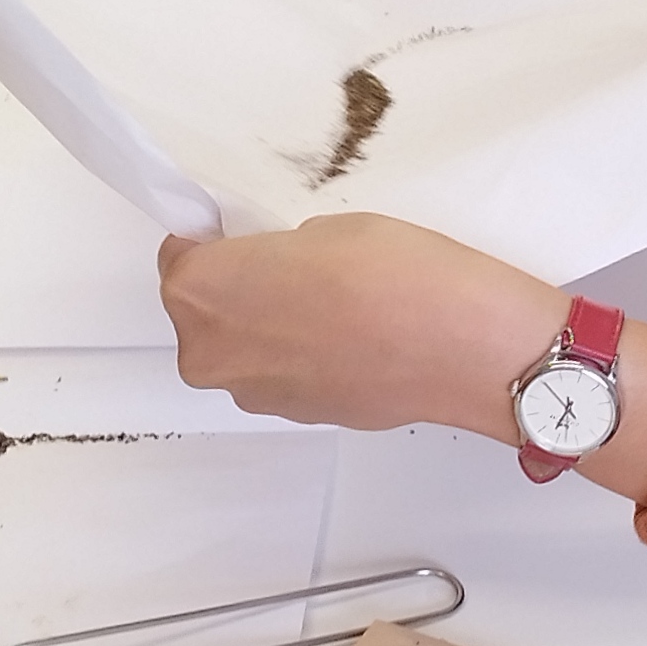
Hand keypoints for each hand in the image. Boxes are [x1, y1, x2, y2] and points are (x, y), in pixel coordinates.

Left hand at [157, 210, 646, 498]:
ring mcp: (258, 393)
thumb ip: (273, 253)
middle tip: (296, 266)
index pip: (179, 258)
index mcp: (204, 293)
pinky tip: (356, 334)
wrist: (467, 349)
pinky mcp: (301, 416)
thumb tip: (270, 272)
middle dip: (239, 289)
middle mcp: (215, 353)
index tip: (240, 233)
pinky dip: (306, 354)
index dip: (212, 242)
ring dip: (273, 324)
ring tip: (336, 301)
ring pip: (246, 347)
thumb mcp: (325, 228)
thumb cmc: (399, 277)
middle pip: (204, 313)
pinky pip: (286, 374)